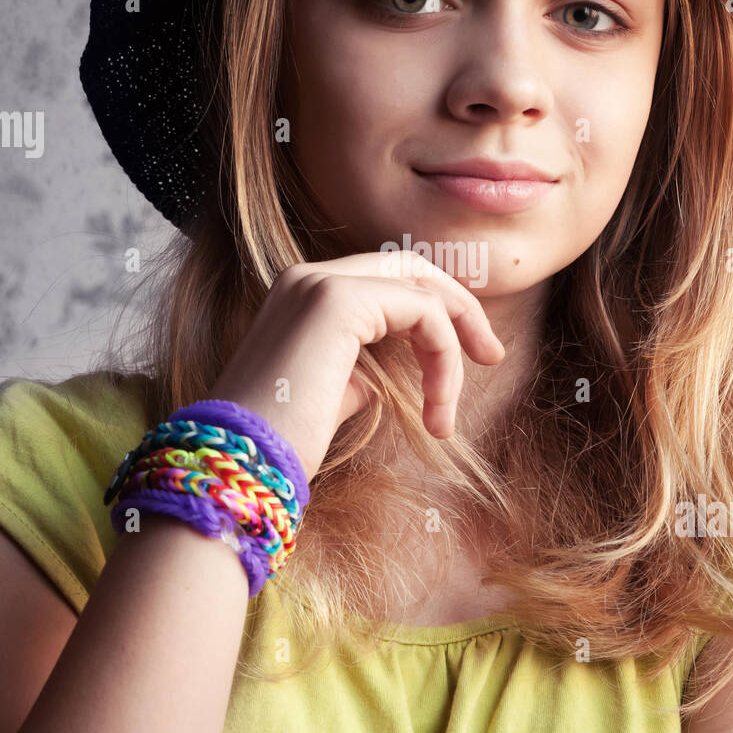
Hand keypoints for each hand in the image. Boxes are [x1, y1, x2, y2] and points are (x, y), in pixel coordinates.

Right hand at [208, 250, 505, 482]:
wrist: (241, 464)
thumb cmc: (281, 443)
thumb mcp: (335, 393)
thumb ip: (368, 366)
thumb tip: (406, 364)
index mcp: (302, 291)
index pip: (388, 278)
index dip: (436, 309)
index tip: (470, 357)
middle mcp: (308, 275)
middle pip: (411, 268)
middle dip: (460, 309)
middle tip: (491, 356)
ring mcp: (321, 283)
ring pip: (423, 292)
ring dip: (451, 351)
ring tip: (446, 416)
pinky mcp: (339, 302)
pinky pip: (424, 315)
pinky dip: (443, 360)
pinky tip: (436, 411)